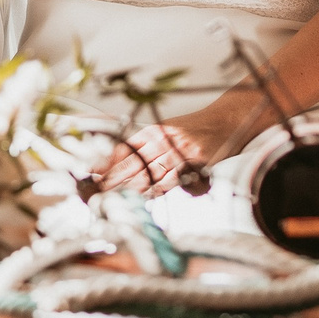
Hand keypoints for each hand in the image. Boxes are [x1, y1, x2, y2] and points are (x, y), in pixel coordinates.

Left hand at [104, 100, 259, 193]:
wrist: (226, 120)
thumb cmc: (195, 128)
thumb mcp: (167, 129)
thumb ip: (145, 145)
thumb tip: (118, 160)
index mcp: (154, 131)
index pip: (124, 148)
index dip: (107, 162)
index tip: (92, 173)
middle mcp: (164, 140)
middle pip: (133, 163)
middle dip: (114, 178)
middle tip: (97, 190)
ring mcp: (180, 151)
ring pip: (150, 173)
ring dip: (130, 187)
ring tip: (113, 197)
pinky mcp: (195, 163)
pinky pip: (173, 180)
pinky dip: (157, 189)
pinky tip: (144, 196)